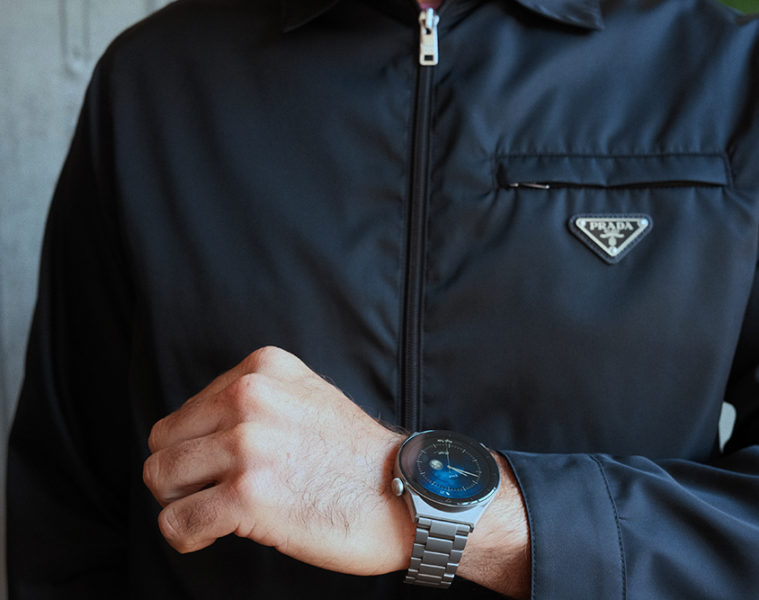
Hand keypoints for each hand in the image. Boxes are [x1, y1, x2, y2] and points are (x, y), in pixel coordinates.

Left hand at [143, 346, 413, 574]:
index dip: (198, 448)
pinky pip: (176, 522)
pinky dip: (187, 535)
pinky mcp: (246, 496)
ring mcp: (247, 445)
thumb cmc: (356, 455)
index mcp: (262, 369)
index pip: (186, 411)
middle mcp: (249, 397)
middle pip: (164, 443)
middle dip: (181, 475)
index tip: (224, 469)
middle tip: (212, 494)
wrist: (406, 492)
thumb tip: (199, 430)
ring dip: (182, 503)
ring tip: (214, 512)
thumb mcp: (306, 395)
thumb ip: (254, 399)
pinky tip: (213, 534)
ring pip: (160, 478)